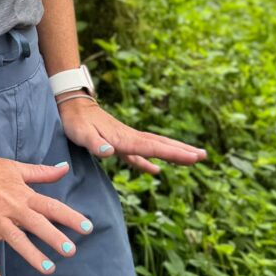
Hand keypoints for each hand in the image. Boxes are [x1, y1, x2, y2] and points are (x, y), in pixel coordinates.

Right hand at [0, 146, 92, 275]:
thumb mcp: (16, 167)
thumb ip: (42, 172)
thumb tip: (65, 168)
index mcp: (23, 194)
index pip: (51, 206)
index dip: (70, 217)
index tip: (87, 227)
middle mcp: (11, 208)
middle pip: (37, 224)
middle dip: (54, 238)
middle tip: (70, 251)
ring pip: (16, 240)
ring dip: (32, 255)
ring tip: (48, 268)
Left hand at [57, 92, 207, 174]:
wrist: (71, 106)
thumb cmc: (75, 121)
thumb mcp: (81, 134)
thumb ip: (96, 143)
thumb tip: (110, 151)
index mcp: (124, 138)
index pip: (154, 147)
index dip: (174, 154)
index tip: (194, 157)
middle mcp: (130, 138)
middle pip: (161, 145)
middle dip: (182, 151)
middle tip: (204, 156)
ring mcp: (126, 140)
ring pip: (155, 146)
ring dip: (174, 152)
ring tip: (194, 157)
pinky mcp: (119, 143)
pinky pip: (139, 154)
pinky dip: (149, 162)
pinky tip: (157, 170)